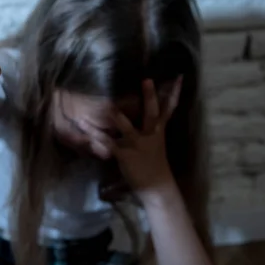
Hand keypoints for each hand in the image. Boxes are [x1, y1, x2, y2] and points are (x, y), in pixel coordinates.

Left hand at [80, 77, 182, 200]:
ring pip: (125, 124)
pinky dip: (95, 134)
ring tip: (106, 103)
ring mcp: (137, 143)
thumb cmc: (155, 166)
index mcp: (159, 131)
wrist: (157, 187)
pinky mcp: (125, 154)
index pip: (169, 109)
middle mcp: (150, 134)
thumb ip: (148, 131)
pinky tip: (85, 127)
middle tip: (147, 79)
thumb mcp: (155, 145)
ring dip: (114, 114)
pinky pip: (108, 142)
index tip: (179, 77)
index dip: (174, 94)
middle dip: (149, 95)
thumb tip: (143, 120)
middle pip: (151, 111)